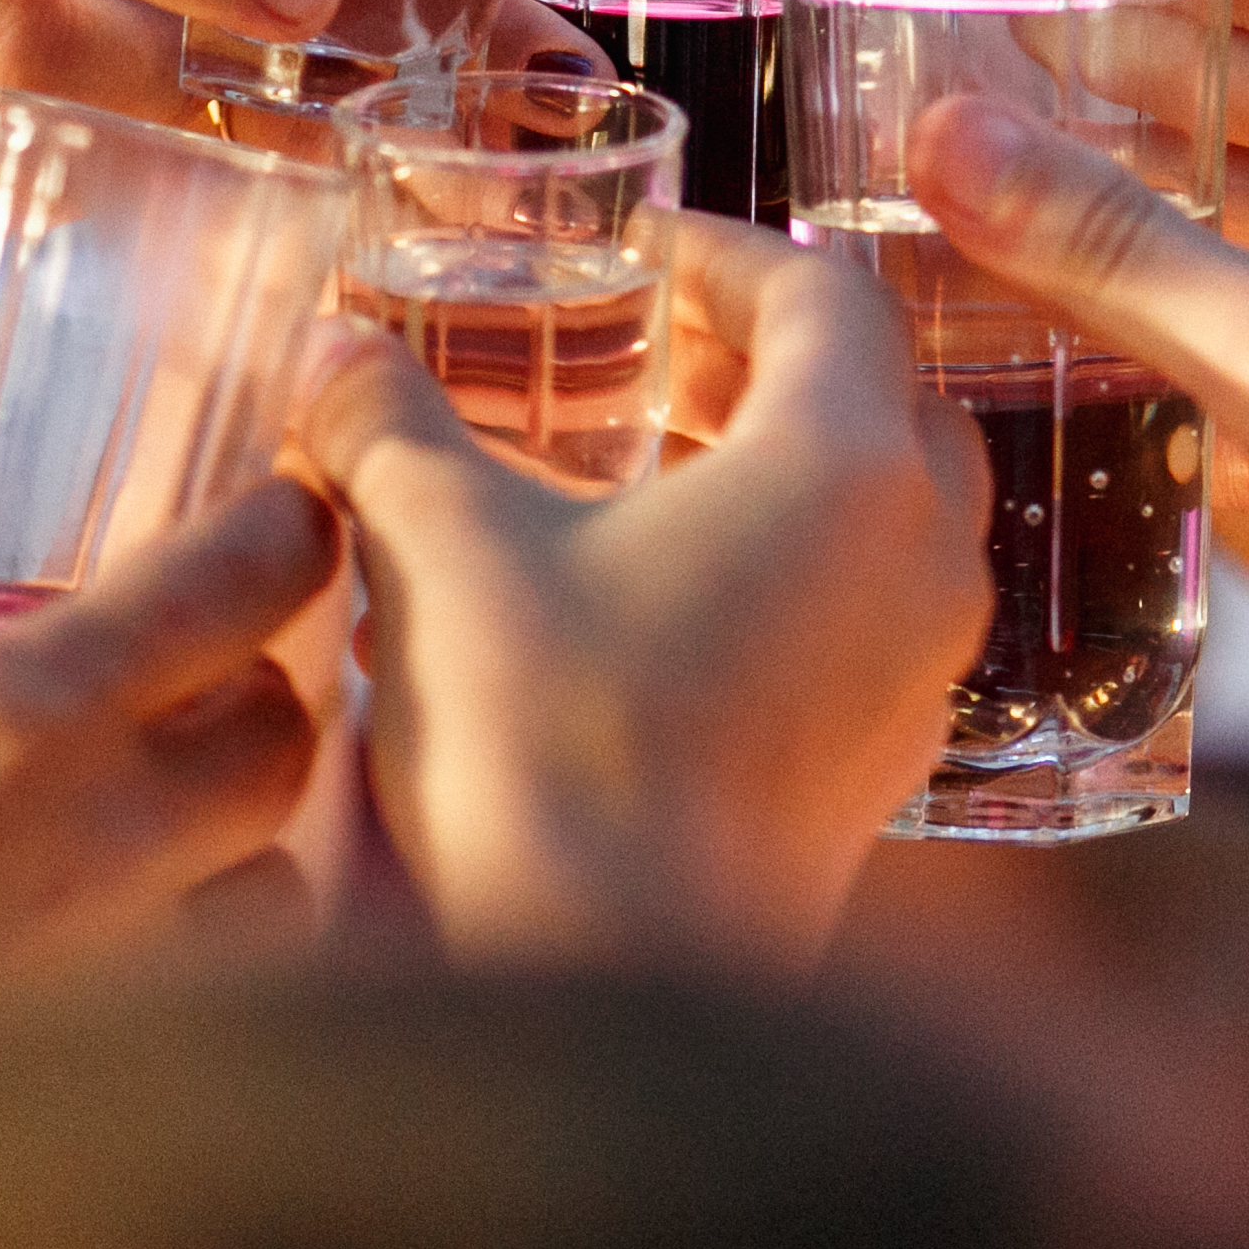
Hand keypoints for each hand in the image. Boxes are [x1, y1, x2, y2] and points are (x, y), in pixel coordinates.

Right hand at [0, 481, 331, 1248]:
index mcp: (32, 714)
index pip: (240, 586)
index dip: (282, 531)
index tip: (278, 514)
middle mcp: (110, 833)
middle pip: (291, 736)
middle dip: (266, 688)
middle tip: (202, 673)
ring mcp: (118, 960)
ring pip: (273, 874)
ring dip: (241, 835)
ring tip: (162, 821)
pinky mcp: (101, 1069)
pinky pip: (209, 995)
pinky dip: (196, 954)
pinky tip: (118, 947)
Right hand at [296, 217, 990, 965]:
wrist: (610, 993)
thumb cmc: (549, 754)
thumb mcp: (441, 554)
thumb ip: (388, 429)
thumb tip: (329, 348)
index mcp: (843, 467)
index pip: (825, 296)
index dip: (728, 257)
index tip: (642, 255)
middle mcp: (920, 562)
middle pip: (884, 401)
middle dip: (773, 362)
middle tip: (656, 354)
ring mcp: (918, 677)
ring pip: (891, 520)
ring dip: (788, 474)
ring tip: (654, 474)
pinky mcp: (885, 774)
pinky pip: (873, 628)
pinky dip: (794, 583)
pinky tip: (666, 610)